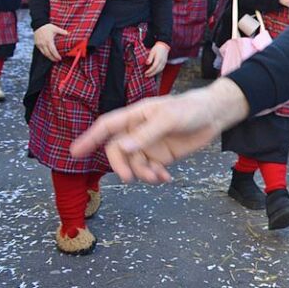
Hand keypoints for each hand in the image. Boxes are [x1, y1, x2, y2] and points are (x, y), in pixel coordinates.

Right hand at [34, 23, 67, 61]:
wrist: (38, 25)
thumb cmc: (47, 27)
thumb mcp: (55, 28)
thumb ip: (62, 31)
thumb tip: (68, 33)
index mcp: (49, 41)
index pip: (53, 51)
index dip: (56, 56)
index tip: (59, 58)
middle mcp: (43, 44)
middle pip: (48, 54)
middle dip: (53, 58)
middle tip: (57, 60)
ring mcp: (39, 44)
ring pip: (44, 53)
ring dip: (49, 57)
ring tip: (53, 59)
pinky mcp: (37, 44)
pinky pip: (41, 51)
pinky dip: (45, 54)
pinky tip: (48, 55)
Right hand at [70, 78, 250, 183]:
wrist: (214, 115)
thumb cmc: (191, 108)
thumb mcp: (169, 118)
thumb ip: (146, 134)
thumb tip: (122, 148)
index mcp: (135, 116)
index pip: (106, 127)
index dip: (89, 138)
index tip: (74, 153)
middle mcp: (138, 132)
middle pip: (117, 151)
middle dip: (121, 165)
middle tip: (129, 178)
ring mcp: (149, 145)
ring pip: (134, 164)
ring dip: (142, 174)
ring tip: (157, 176)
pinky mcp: (162, 156)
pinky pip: (150, 170)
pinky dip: (154, 177)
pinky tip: (165, 178)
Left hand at [144, 42, 169, 76]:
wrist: (164, 46)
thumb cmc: (157, 48)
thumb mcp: (152, 52)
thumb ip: (150, 58)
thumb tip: (147, 63)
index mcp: (159, 59)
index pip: (154, 67)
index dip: (149, 71)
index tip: (145, 73)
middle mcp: (162, 62)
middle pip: (157, 70)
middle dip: (151, 74)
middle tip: (146, 76)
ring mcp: (164, 63)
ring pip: (159, 70)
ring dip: (154, 73)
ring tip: (149, 75)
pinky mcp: (165, 63)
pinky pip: (161, 69)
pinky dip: (157, 72)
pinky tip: (154, 72)